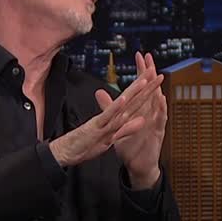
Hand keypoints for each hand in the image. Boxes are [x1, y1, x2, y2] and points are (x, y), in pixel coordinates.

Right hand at [48, 55, 162, 170]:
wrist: (66, 151)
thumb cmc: (86, 144)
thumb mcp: (112, 137)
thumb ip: (127, 128)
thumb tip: (142, 120)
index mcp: (115, 118)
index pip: (134, 101)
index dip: (145, 90)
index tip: (155, 79)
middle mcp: (111, 116)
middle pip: (131, 98)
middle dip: (144, 85)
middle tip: (154, 70)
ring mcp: (104, 121)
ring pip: (122, 105)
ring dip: (134, 92)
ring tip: (145, 80)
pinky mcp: (97, 128)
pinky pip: (109, 118)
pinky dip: (116, 108)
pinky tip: (124, 99)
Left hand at [103, 52, 165, 188]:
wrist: (138, 165)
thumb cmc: (129, 145)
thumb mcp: (116, 124)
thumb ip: (109, 107)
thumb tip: (99, 91)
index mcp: (139, 109)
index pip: (140, 86)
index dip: (140, 71)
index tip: (140, 55)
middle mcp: (149, 113)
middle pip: (150, 89)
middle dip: (150, 73)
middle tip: (149, 57)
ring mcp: (155, 123)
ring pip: (157, 102)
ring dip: (157, 88)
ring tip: (157, 75)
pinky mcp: (157, 134)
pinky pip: (160, 120)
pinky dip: (161, 109)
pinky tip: (161, 99)